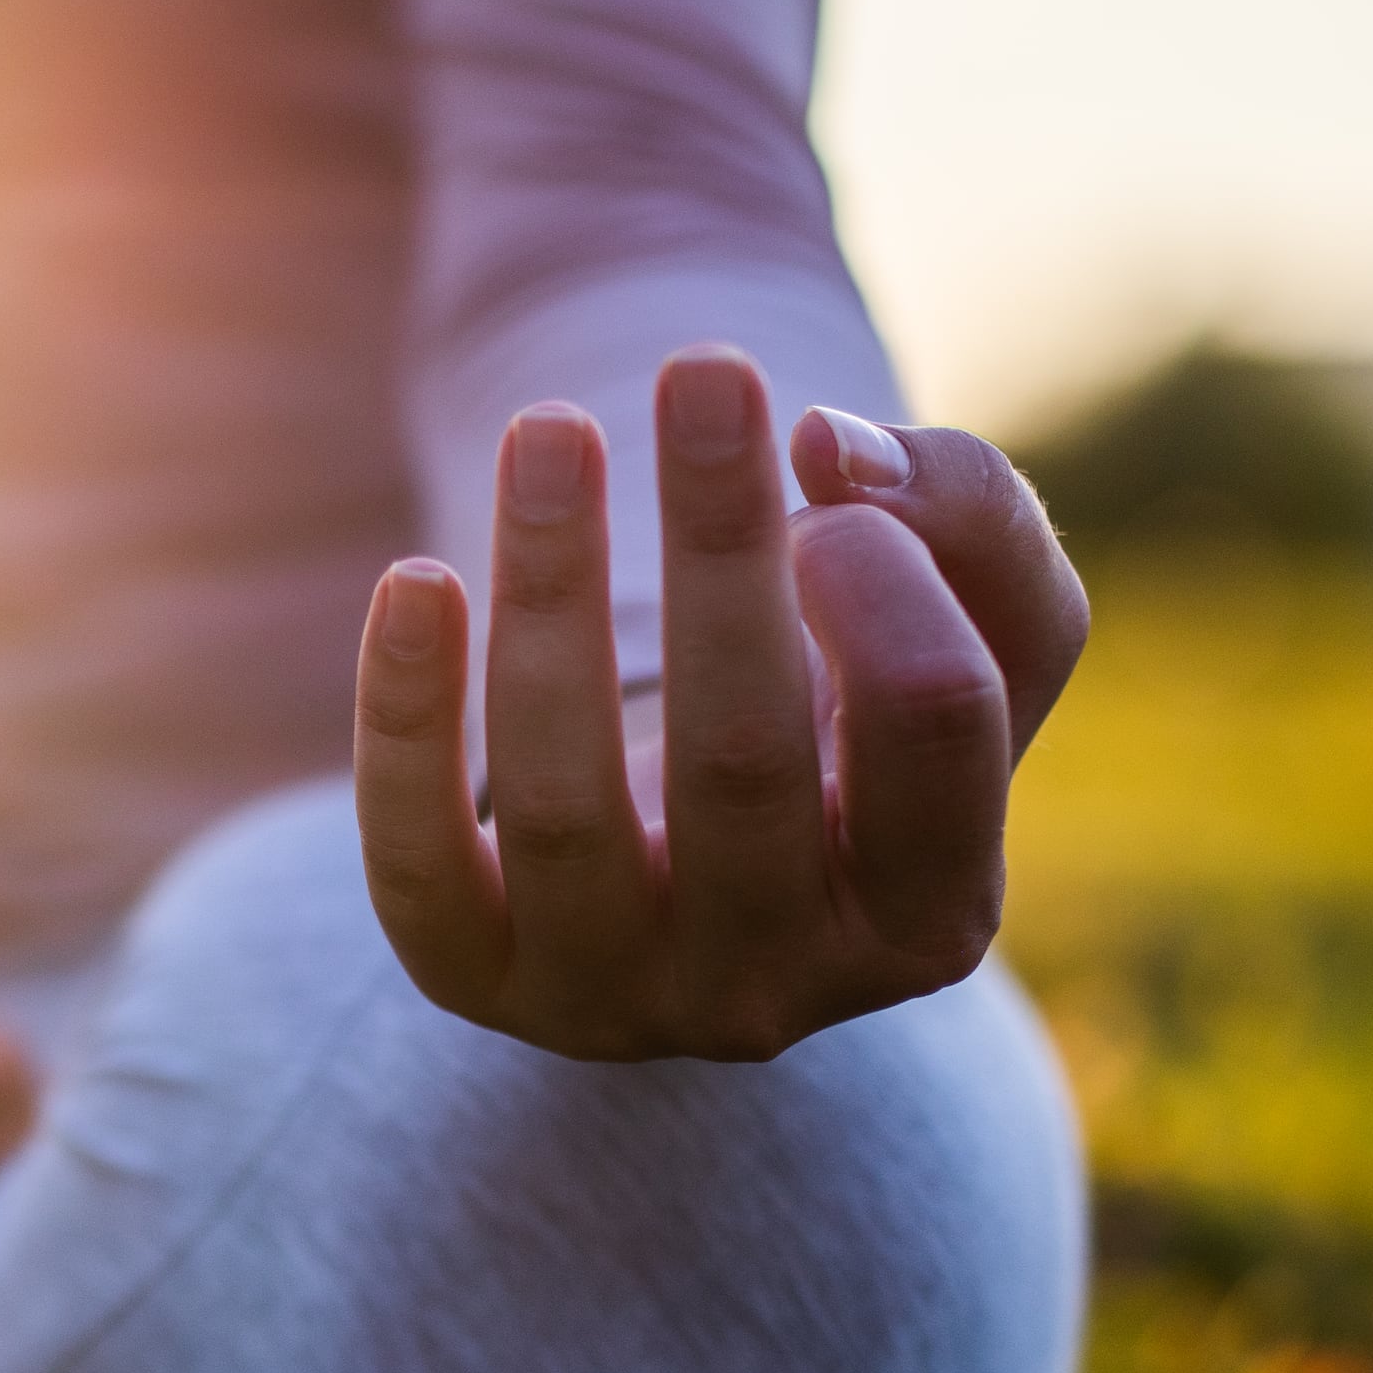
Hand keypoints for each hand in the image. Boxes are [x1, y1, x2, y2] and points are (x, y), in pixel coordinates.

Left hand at [351, 345, 1088, 1061]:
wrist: (696, 865)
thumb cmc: (849, 725)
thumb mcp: (966, 625)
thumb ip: (968, 517)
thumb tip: (829, 447)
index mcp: (932, 917)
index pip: (934, 724)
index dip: (886, 576)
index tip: (824, 471)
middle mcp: (776, 989)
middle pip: (742, 757)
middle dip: (716, 547)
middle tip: (701, 370)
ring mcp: (614, 1001)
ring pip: (564, 803)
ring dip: (549, 596)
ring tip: (548, 430)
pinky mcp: (472, 979)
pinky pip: (416, 861)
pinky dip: (405, 718)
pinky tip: (417, 579)